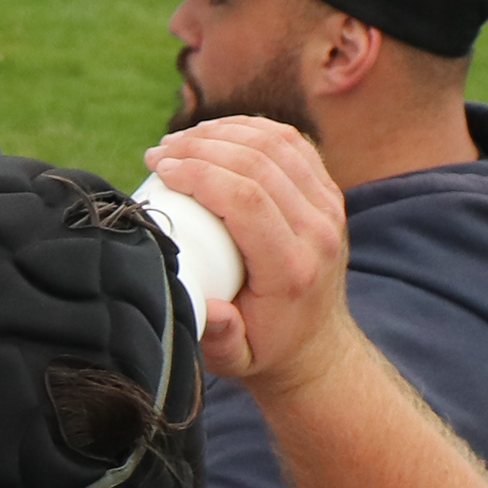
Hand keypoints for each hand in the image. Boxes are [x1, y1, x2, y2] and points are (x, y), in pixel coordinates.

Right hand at [138, 115, 357, 394]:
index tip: (159, 169)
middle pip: (259, 163)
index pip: (246, 199)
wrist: (314, 343)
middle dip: (201, 146)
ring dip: (222, 132)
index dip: (199, 172)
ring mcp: (329, 206)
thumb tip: (208, 308)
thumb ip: (218, 338)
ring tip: (179, 141)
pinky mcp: (328, 192)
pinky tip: (215, 133)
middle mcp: (318, 231)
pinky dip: (250, 129)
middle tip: (158, 152)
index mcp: (292, 268)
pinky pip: (292, 143)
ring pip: (277, 144)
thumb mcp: (234, 359)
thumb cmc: (261, 346)